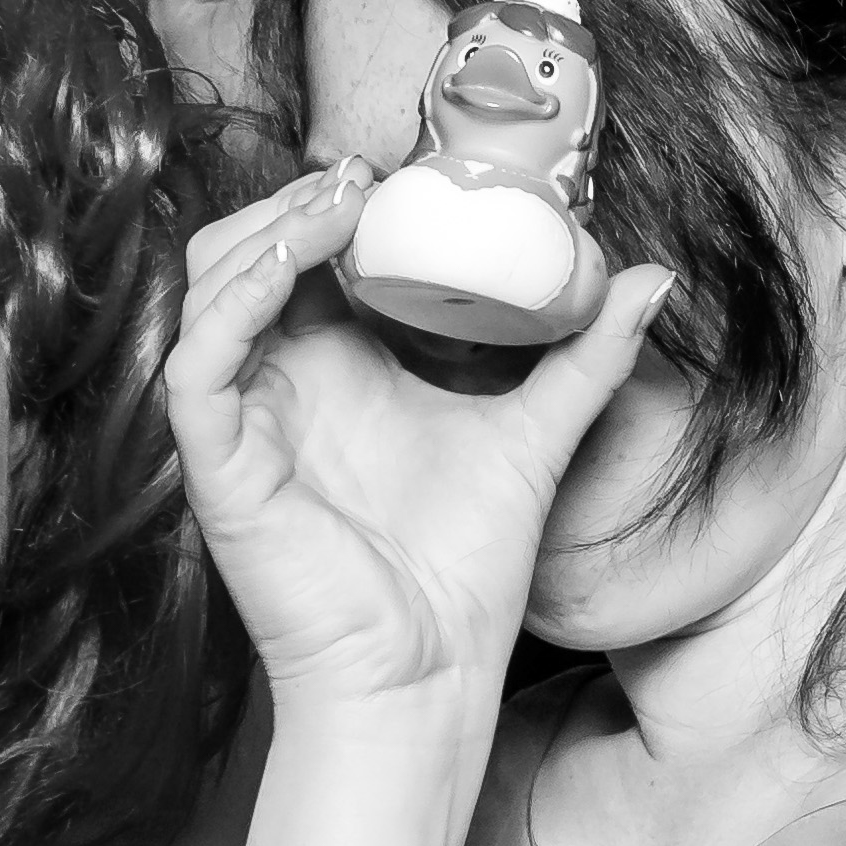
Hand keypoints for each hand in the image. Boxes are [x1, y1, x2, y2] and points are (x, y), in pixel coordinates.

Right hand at [164, 164, 675, 705]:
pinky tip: (288, 269)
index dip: (334, 199)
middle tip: (365, 177)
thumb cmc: (462, 575)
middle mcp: (277, 383)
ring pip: (208, 289)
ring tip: (338, 207)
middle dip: (294, 199)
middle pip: (243, 250)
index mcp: (332, 367)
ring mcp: (241, 423)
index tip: (398, 165)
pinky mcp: (218, 468)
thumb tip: (651, 276)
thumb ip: (588, 356)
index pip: (307, 253)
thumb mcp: (537, 435)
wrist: (427, 679)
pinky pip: (194, 368)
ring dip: (263, 232)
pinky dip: (232, 305)